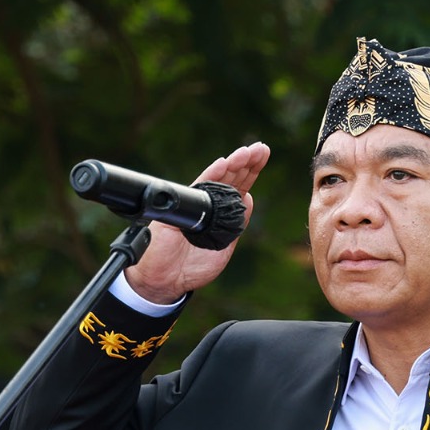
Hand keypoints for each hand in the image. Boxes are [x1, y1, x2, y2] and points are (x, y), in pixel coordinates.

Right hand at [123, 142, 270, 303]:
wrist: (166, 281)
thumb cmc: (192, 267)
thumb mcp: (224, 246)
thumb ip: (236, 225)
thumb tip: (250, 198)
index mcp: (219, 213)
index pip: (238, 187)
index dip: (251, 171)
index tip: (263, 154)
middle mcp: (207, 204)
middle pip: (230, 178)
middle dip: (247, 162)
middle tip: (261, 149)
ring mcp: (194, 204)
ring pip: (216, 179)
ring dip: (233, 164)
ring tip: (247, 153)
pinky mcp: (180, 208)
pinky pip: (198, 188)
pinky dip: (211, 175)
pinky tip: (223, 163)